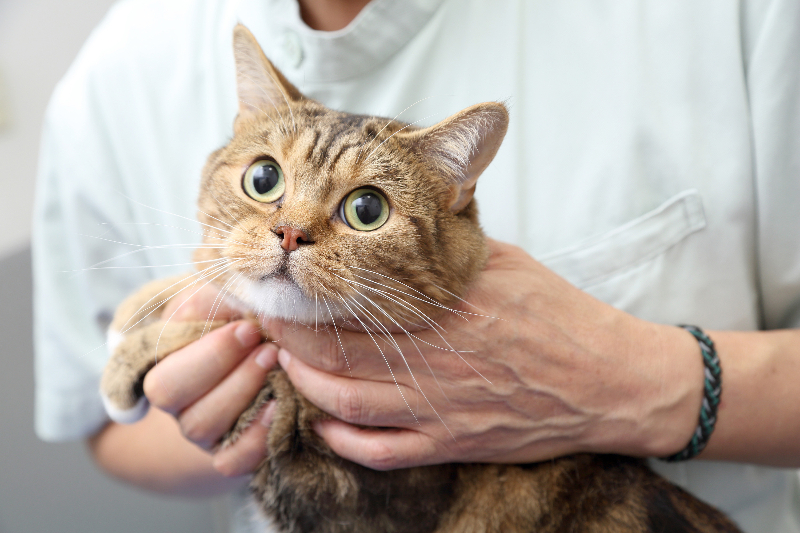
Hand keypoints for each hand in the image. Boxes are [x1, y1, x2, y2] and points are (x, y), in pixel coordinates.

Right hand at [142, 285, 277, 476]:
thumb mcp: (225, 301)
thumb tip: (231, 294)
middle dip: (219, 366)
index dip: (204, 351)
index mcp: (166, 359)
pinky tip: (279, 406)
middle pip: (170, 395)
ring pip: (200, 425)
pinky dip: (254, 437)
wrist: (270, 357)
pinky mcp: (230, 453)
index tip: (248, 328)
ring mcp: (203, 430)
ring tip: (276, 365)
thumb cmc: (242, 321)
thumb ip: (218, 296)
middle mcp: (176, 400)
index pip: (161, 364)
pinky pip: (230, 461)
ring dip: (241, 392)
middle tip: (265, 347)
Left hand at [265, 239, 703, 469]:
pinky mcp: (451, 442)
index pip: (352, 300)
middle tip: (261, 322)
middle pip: (335, 352)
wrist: (609, 380)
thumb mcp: (502, 262)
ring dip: (304, 385)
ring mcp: (439, 408)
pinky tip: (324, 421)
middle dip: (286, 338)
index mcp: (444, 306)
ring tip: (285, 364)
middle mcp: (433, 358)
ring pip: (346, 403)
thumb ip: (446, 250)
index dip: (302, 295)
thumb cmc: (557, 315)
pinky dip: (342, 439)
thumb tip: (404, 224)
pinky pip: (381, 451)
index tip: (276, 283)